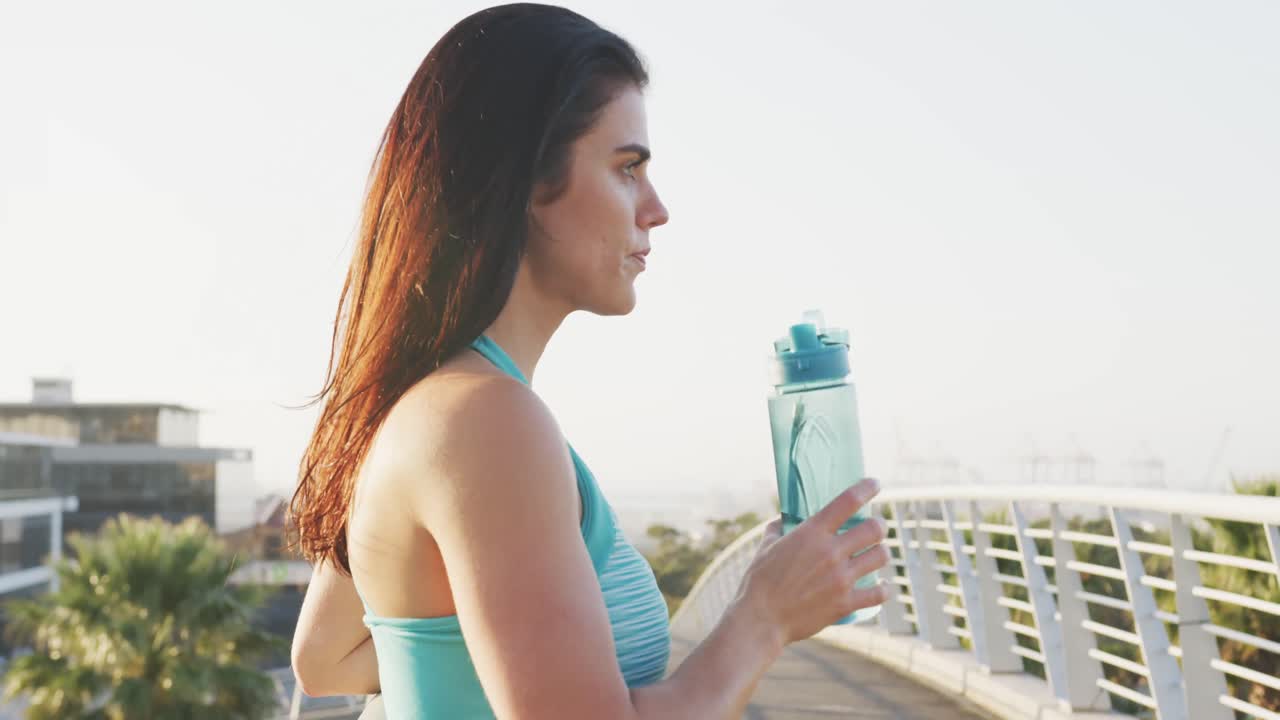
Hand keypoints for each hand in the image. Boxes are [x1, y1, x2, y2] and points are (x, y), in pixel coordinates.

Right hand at [735, 477, 890, 645]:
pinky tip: (882, 587)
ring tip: (875, 555)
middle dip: (879, 525)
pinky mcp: (845, 603)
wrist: (761, 619)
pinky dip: (883, 589)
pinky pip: (878, 593)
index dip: (866, 488)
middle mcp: (831, 552)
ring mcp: (841, 578)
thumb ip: (777, 529)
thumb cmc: (758, 581)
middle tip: (876, 529)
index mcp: (812, 533)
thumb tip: (783, 520)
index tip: (875, 484)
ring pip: (880, 556)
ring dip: (880, 553)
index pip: (848, 501)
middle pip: (874, 529)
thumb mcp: (765, 547)